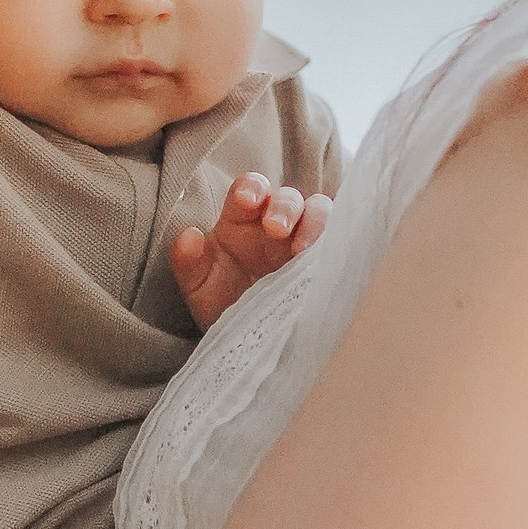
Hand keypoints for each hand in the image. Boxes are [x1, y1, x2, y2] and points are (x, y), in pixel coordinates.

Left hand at [169, 172, 334, 329]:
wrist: (247, 341)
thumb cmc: (222, 305)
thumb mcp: (199, 289)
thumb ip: (188, 263)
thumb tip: (189, 235)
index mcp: (241, 220)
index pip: (250, 188)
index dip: (250, 187)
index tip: (246, 200)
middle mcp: (275, 224)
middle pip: (288, 197)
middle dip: (284, 206)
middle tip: (276, 229)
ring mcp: (303, 240)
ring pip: (319, 211)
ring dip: (315, 221)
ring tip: (304, 249)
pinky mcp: (324, 260)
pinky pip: (339, 238)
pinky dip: (339, 238)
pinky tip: (331, 254)